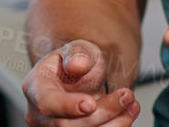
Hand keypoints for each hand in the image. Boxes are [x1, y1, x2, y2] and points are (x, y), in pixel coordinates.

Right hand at [23, 39, 139, 126]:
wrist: (81, 78)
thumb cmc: (76, 63)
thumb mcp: (78, 49)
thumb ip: (77, 53)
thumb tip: (77, 65)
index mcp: (36, 88)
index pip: (47, 102)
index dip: (68, 106)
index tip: (91, 103)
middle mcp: (40, 114)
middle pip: (67, 125)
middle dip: (102, 113)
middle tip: (127, 95)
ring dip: (112, 124)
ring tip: (132, 104)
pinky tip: (127, 115)